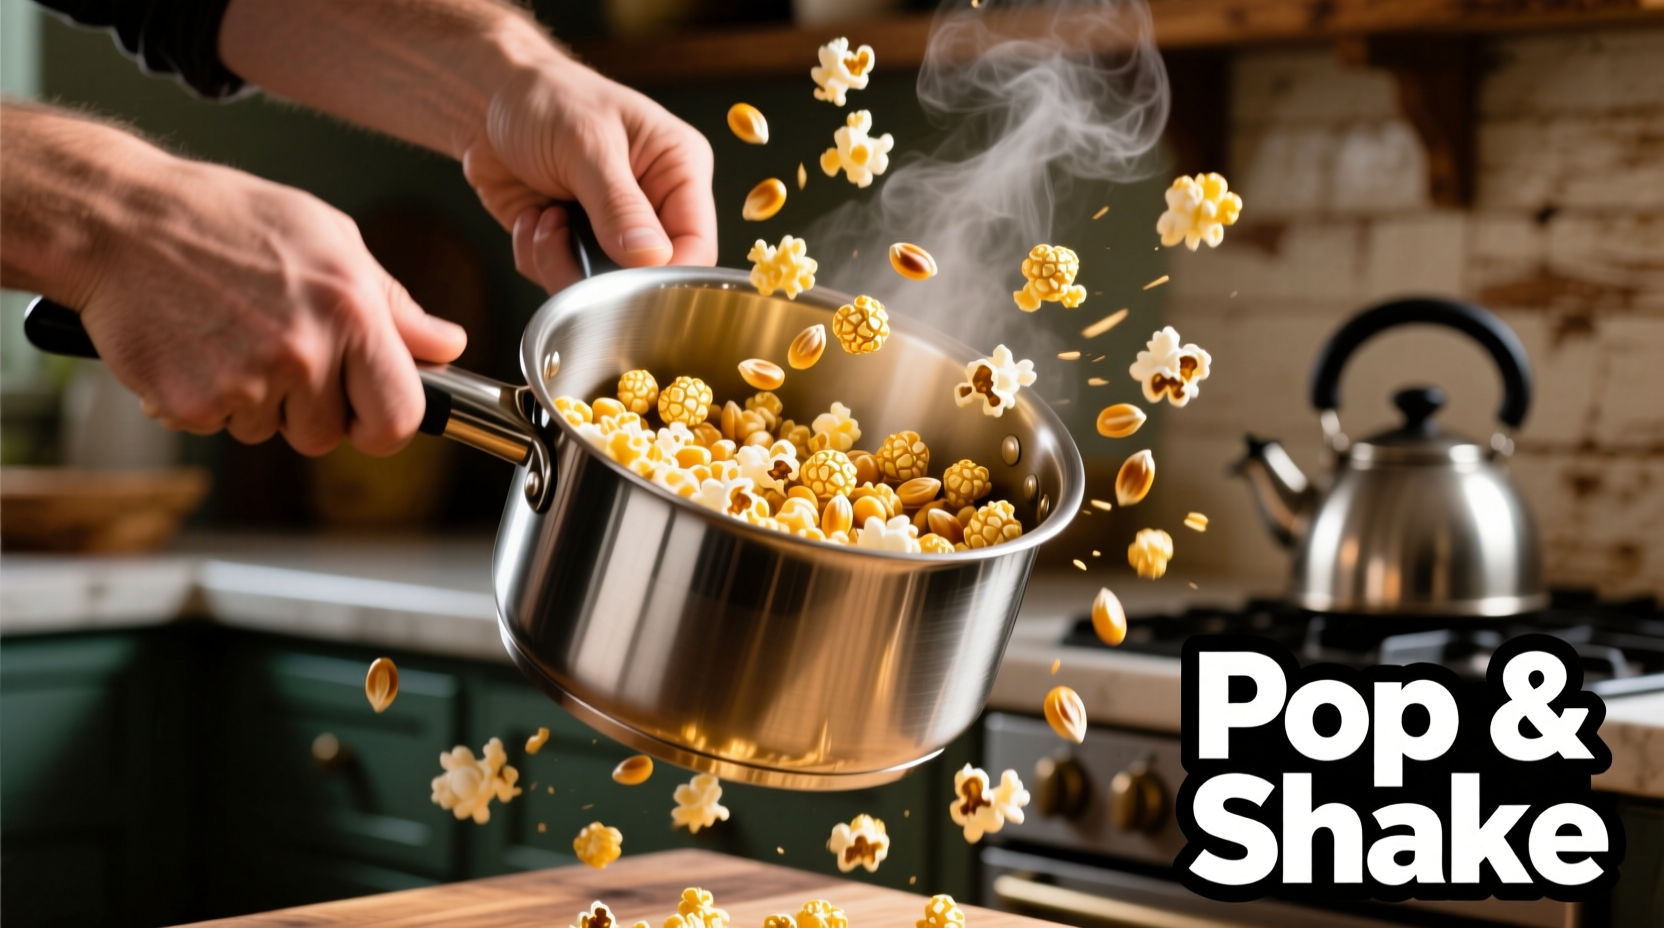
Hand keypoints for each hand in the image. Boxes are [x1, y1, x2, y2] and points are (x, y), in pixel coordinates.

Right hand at [78, 153, 466, 455]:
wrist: (117, 221)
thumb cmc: (224, 219)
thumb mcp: (330, 239)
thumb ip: (393, 304)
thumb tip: (446, 345)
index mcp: (351, 311)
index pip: (401, 416)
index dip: (386, 425)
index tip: (370, 415)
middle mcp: (304, 351)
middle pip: (329, 436)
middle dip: (311, 411)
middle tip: (281, 357)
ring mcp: (247, 382)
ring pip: (270, 433)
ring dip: (256, 401)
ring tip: (231, 335)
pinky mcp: (193, 403)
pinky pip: (218, 428)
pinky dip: (206, 400)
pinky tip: (196, 346)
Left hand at [461, 57, 716, 292]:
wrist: (487, 99)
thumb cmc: (547, 99)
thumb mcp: (587, 144)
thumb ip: (619, 204)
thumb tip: (651, 257)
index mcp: (678, 169)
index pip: (697, 243)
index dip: (668, 272)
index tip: (627, 281)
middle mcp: (653, 205)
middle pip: (650, 275)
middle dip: (601, 271)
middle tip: (562, 239)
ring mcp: (612, 228)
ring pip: (602, 286)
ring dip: (560, 263)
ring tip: (541, 220)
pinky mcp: (573, 242)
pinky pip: (562, 277)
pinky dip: (537, 257)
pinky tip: (530, 217)